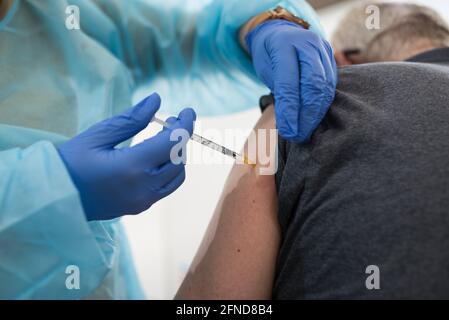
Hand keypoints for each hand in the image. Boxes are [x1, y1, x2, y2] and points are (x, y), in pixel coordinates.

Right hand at [58, 93, 195, 220]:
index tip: (187, 111)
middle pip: (179, 159)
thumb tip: (156, 100)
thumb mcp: (98, 135)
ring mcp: (143, 201)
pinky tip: (154, 157)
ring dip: (177, 155)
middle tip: (169, 122)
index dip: (185, 124)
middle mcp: (144, 187)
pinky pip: (166, 187)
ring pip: (177, 176)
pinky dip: (168, 170)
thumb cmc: (70, 162)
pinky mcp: (140, 207)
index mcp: (133, 167)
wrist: (53, 197)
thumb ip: (131, 119)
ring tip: (162, 139)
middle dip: (180, 137)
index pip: (174, 142)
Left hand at [245, 20, 337, 142]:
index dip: (289, 111)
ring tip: (305, 131)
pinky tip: (315, 119)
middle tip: (298, 135)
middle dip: (306, 115)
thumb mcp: (266, 70)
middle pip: (313, 85)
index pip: (289, 83)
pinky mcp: (331, 57)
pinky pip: (331, 85)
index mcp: (284, 44)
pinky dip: (323, 104)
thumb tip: (291, 122)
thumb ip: (280, 90)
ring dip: (316, 113)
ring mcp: (322, 49)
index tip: (287, 131)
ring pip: (325, 87)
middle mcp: (307, 43)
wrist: (281, 33)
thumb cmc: (270, 55)